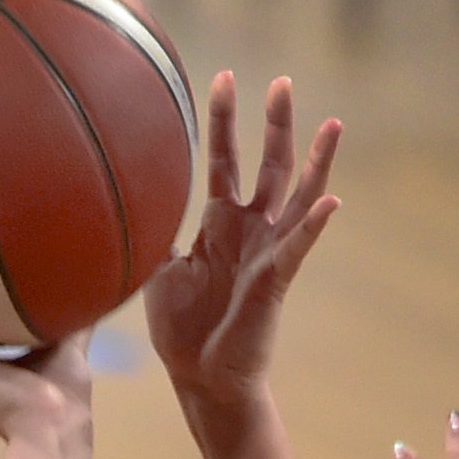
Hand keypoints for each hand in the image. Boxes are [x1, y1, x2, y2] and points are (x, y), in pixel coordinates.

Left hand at [145, 72, 339, 405]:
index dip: (224, 122)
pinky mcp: (276, 280)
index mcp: (220, 224)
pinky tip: (332, 202)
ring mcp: (267, 253)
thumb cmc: (181, 331)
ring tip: (332, 124)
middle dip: (276, 124)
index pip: (224, 160)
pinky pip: (299, 248)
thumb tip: (126, 201)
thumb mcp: (157, 272)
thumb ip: (153, 234)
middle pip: (269, 165)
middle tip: (283, 81)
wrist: (201, 380)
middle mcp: (249, 231)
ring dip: (315, 162)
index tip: (224, 78)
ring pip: (298, 197)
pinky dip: (315, 226)